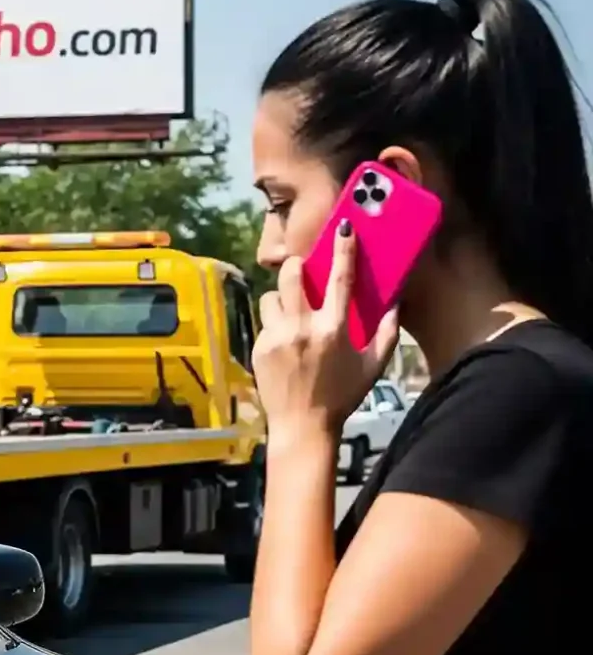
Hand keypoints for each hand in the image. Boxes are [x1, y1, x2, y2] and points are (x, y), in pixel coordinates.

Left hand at [251, 220, 399, 439]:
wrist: (302, 426)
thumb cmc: (341, 397)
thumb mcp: (373, 367)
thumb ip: (387, 333)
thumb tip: (396, 304)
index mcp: (333, 328)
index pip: (339, 278)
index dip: (342, 250)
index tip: (343, 229)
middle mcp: (302, 327)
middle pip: (291, 276)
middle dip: (296, 268)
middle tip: (302, 273)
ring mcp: (277, 337)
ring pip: (271, 298)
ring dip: (280, 299)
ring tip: (289, 313)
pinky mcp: (259, 348)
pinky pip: (264, 324)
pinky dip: (274, 326)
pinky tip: (284, 344)